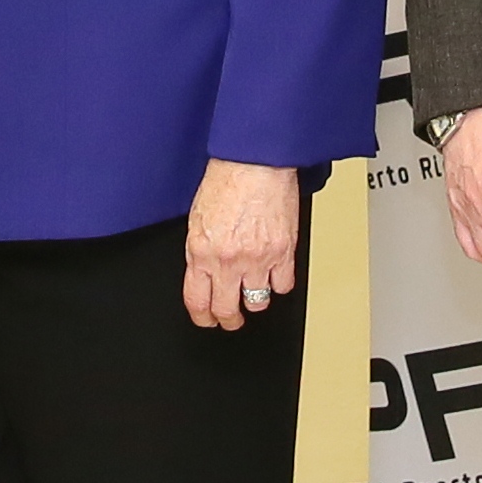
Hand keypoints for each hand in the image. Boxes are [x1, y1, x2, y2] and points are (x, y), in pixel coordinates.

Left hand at [184, 160, 302, 329]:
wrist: (254, 162)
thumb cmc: (226, 181)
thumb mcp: (197, 219)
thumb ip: (199, 251)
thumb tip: (202, 275)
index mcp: (201, 252)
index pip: (198, 302)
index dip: (203, 318)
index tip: (207, 319)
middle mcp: (228, 260)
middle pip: (228, 310)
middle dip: (229, 320)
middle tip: (232, 319)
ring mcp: (257, 259)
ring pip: (258, 303)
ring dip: (255, 301)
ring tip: (254, 291)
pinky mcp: (283, 252)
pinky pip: (284, 286)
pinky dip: (279, 284)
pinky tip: (274, 275)